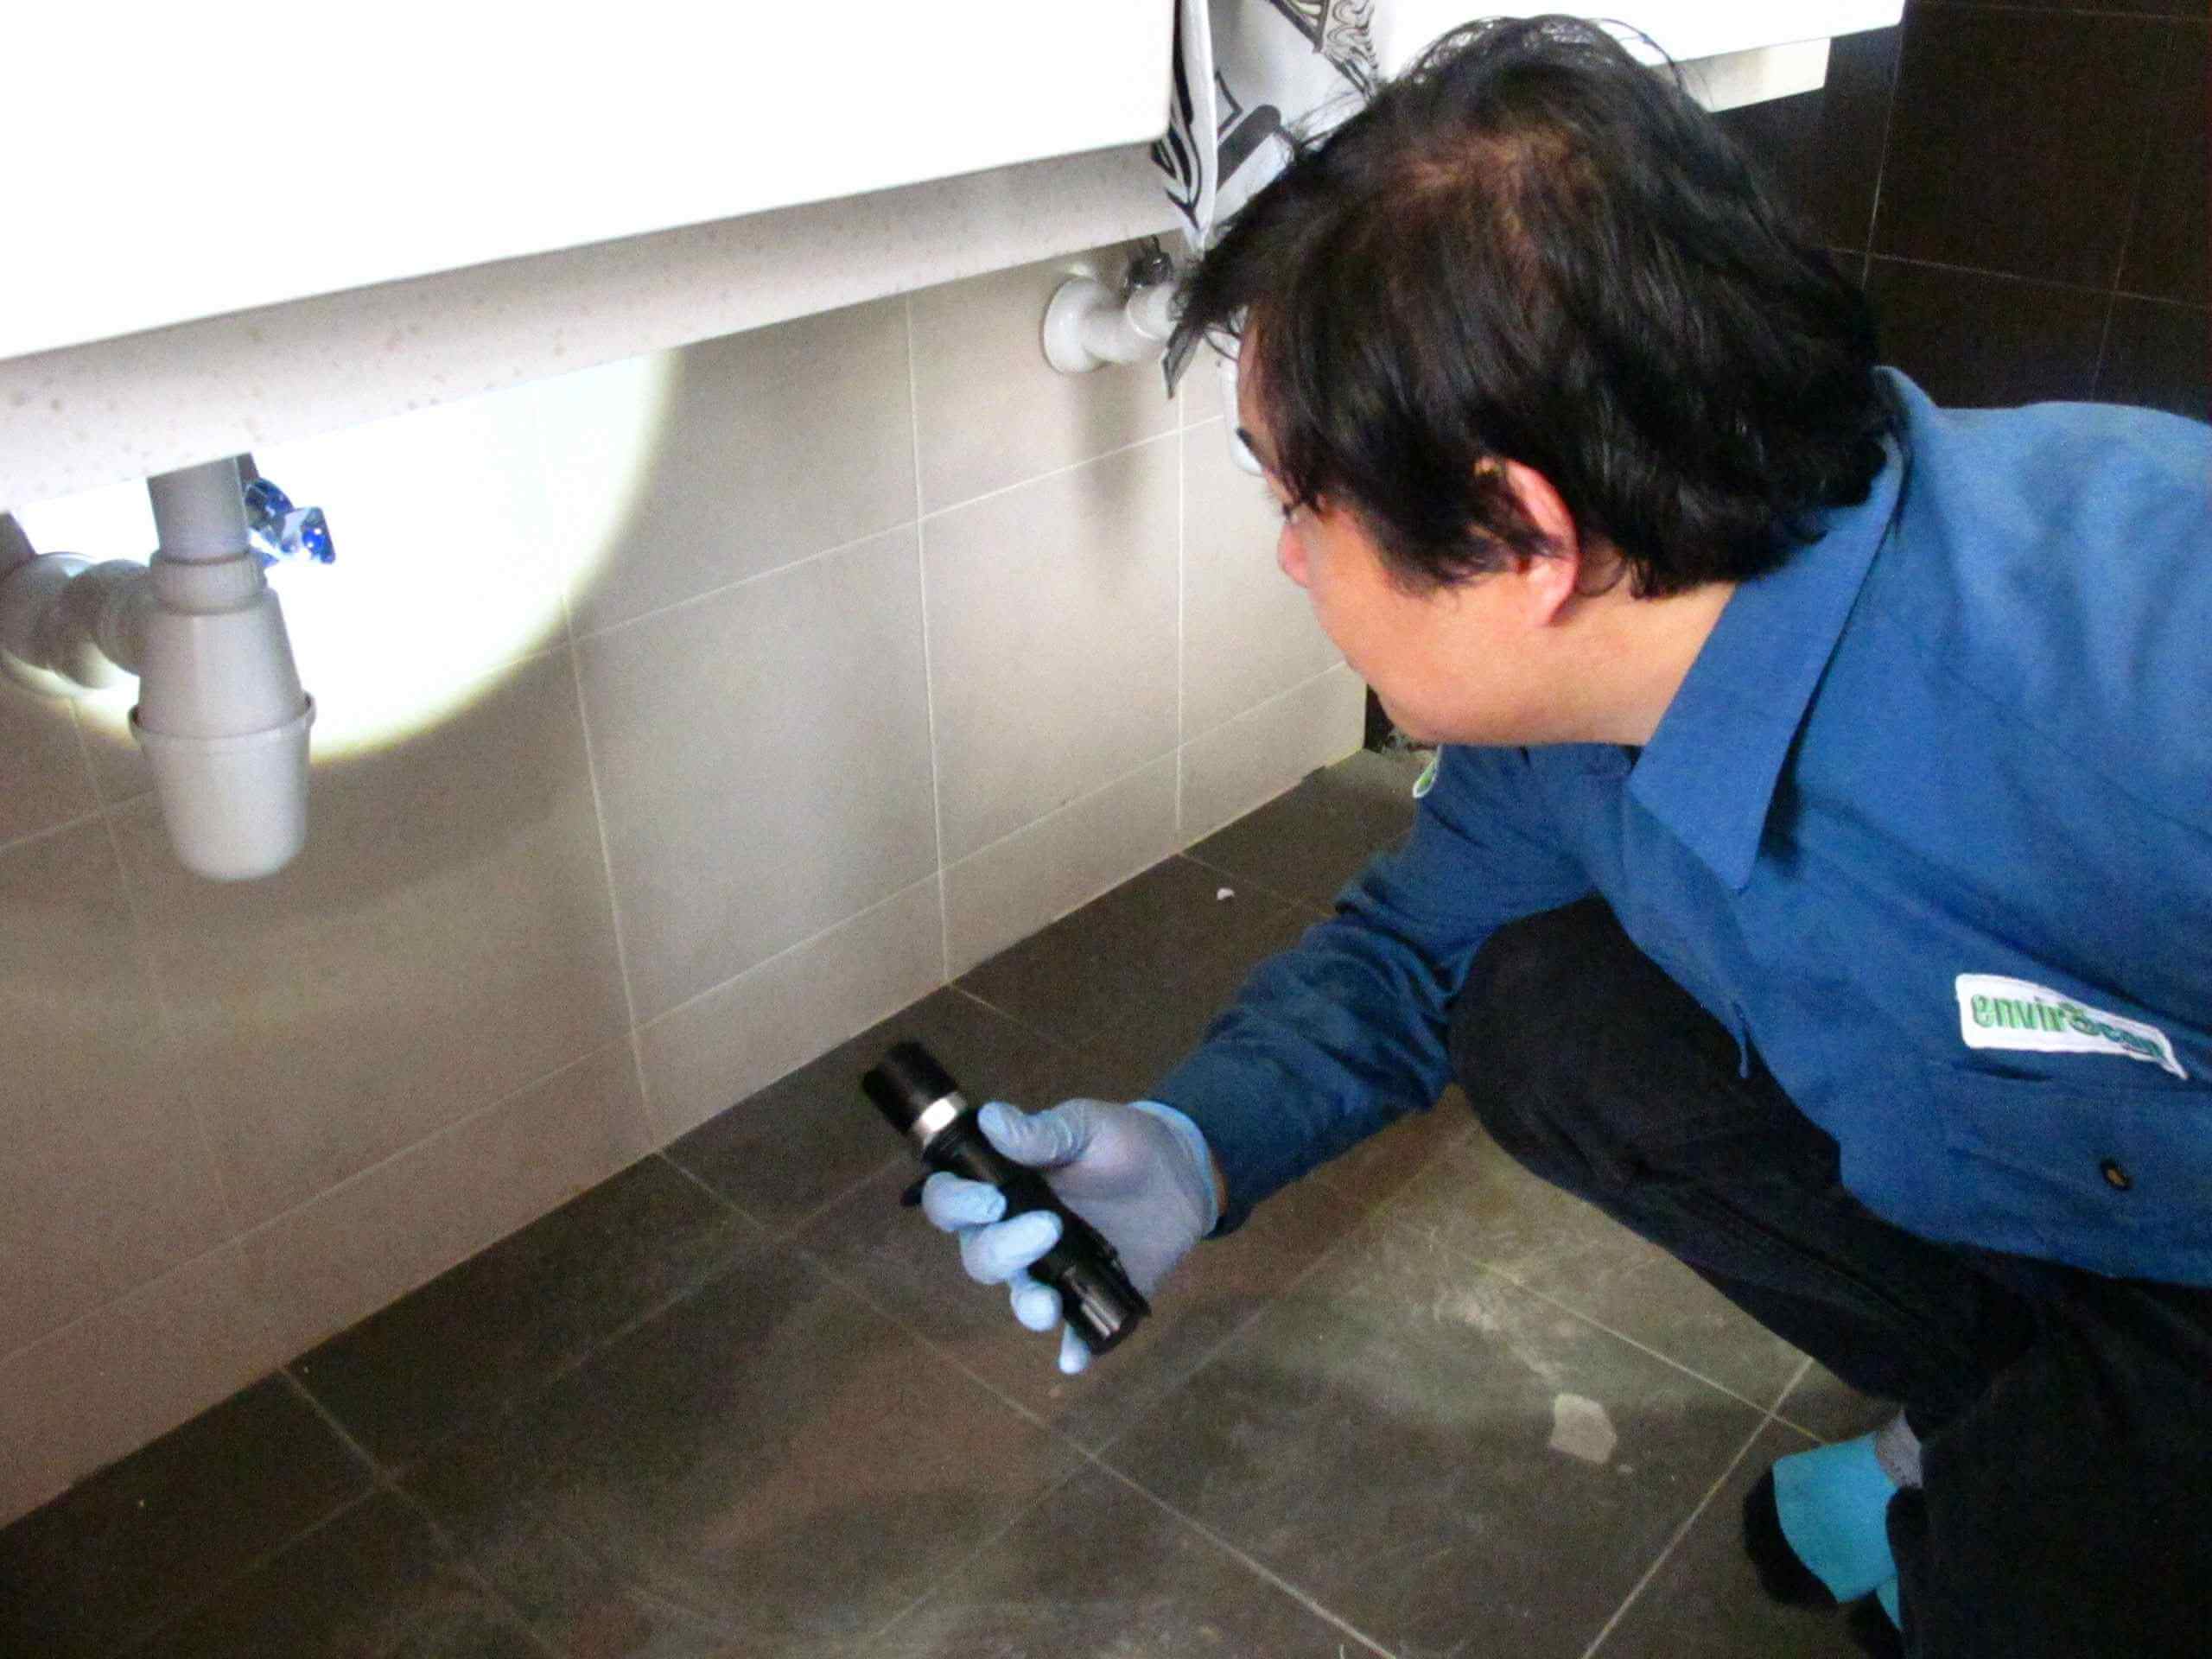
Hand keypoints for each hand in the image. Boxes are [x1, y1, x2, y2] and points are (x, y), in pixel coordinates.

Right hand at [920, 1098, 1218, 1373]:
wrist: (1180, 1172)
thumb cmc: (1119, 1143)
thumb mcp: (1085, 1127)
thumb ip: (1042, 1132)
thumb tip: (991, 1118)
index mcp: (1001, 1187)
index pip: (952, 1203)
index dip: (958, 1205)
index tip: (992, 1199)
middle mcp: (1014, 1234)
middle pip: (980, 1257)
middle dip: (1003, 1249)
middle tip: (1049, 1227)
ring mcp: (1051, 1271)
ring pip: (1021, 1297)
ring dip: (1029, 1306)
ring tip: (1050, 1303)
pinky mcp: (1090, 1297)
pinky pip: (1075, 1332)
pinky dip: (1074, 1349)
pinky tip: (1075, 1359)